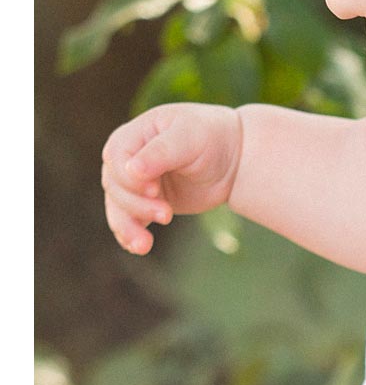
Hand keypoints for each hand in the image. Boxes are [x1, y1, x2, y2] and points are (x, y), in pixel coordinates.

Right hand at [101, 103, 242, 253]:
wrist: (232, 158)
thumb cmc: (210, 137)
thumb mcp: (190, 137)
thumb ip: (161, 152)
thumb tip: (131, 170)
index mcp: (133, 136)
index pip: (116, 158)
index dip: (129, 178)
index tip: (154, 190)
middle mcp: (127, 159)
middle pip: (115, 186)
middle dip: (137, 205)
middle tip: (167, 215)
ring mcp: (134, 184)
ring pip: (118, 208)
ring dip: (128, 227)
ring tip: (144, 245)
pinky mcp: (144, 204)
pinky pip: (128, 222)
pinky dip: (131, 235)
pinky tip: (140, 247)